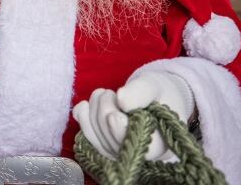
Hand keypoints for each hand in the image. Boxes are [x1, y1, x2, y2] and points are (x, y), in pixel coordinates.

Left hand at [72, 71, 194, 160]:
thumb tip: (121, 99)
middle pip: (109, 136)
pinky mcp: (101, 144)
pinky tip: (86, 104)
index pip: (132, 145)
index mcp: (155, 145)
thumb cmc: (157, 94)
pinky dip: (82, 115)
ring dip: (94, 107)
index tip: (114, 115)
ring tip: (106, 93)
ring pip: (95, 134)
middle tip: (112, 93)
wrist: (155, 100)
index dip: (119, 131)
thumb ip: (140, 93)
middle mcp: (133, 154)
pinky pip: (85, 132)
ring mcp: (115, 151)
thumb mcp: (153, 87)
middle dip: (106, 108)